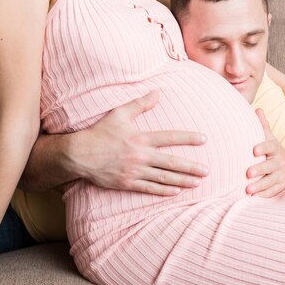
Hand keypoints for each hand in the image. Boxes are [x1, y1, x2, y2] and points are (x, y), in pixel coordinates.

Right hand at [73, 91, 208, 195]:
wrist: (78, 155)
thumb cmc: (100, 132)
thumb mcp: (118, 114)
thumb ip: (140, 104)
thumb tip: (157, 92)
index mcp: (140, 138)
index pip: (170, 137)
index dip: (188, 138)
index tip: (204, 139)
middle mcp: (140, 156)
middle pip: (171, 163)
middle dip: (191, 167)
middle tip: (207, 171)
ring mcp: (134, 171)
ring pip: (163, 178)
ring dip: (182, 181)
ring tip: (197, 183)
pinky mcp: (127, 183)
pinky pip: (149, 188)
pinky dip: (164, 191)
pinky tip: (176, 191)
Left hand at [246, 109, 284, 196]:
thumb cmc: (276, 153)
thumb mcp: (271, 139)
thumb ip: (263, 126)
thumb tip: (256, 109)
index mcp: (275, 149)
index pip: (270, 146)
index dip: (263, 148)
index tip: (254, 150)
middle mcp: (279, 163)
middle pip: (270, 166)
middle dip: (259, 169)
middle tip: (247, 173)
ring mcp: (281, 176)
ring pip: (271, 181)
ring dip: (259, 186)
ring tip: (247, 190)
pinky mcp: (281, 187)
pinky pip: (273, 192)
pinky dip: (264, 195)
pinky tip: (254, 198)